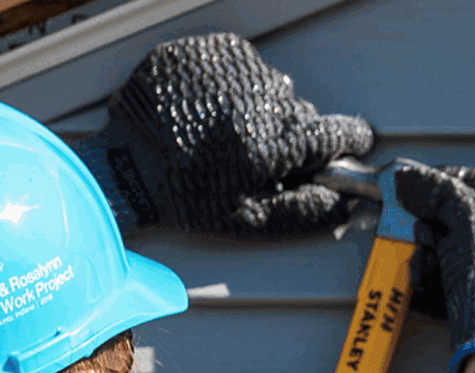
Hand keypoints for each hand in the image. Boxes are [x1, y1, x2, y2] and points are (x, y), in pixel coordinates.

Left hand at [74, 33, 374, 238]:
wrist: (125, 164)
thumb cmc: (183, 195)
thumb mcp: (249, 219)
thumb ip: (306, 212)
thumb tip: (346, 203)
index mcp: (278, 140)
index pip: (340, 132)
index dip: (348, 142)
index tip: (349, 144)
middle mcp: (263, 96)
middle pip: (300, 113)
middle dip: (284, 135)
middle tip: (250, 157)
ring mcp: (236, 68)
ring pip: (268, 88)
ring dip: (253, 109)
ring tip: (218, 135)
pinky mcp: (210, 50)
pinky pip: (238, 67)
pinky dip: (228, 87)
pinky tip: (204, 112)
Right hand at [391, 159, 474, 372]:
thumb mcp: (465, 217)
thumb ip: (436, 191)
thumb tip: (405, 175)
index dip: (451, 181)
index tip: (420, 188)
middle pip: (464, 224)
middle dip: (433, 231)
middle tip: (420, 236)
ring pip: (454, 258)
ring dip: (429, 262)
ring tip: (423, 271)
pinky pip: (454, 289)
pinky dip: (433, 289)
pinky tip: (426, 293)